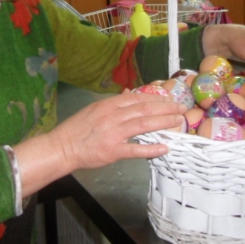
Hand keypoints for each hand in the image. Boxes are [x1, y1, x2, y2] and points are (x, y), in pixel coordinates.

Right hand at [51, 91, 185, 171]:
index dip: (155, 98)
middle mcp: (113, 116)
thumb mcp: (94, 109)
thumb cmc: (77, 128)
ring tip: (177, 122)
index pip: (137, 98)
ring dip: (163, 122)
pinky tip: (164, 147)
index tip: (169, 98)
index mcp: (108, 105)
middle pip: (144, 109)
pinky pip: (135, 149)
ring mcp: (113, 133)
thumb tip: (129, 93)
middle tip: (181, 108)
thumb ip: (113, 102)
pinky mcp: (113, 151)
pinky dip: (151, 148)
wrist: (63, 146)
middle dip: (165, 108)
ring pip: (143, 125)